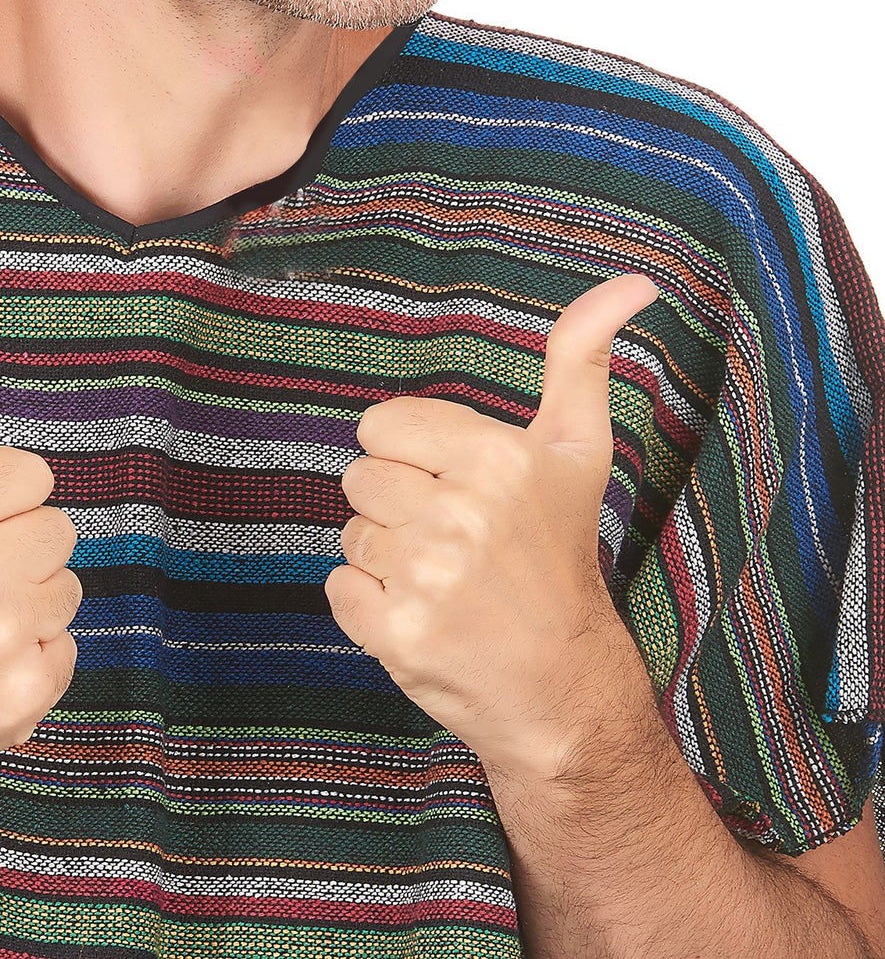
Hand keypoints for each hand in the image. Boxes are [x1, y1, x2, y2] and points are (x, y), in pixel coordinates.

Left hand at [324, 271, 658, 782]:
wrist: (563, 687)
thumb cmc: (561, 557)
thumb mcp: (578, 449)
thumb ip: (582, 357)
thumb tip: (633, 283)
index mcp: (496, 459)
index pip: (383, 427)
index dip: (412, 456)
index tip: (456, 488)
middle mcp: (461, 515)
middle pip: (361, 479)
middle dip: (398, 506)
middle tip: (452, 540)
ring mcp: (426, 579)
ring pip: (351, 534)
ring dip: (384, 558)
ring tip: (442, 580)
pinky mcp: (397, 635)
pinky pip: (338, 589)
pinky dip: (368, 606)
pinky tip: (422, 616)